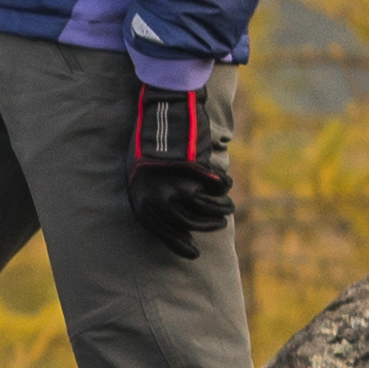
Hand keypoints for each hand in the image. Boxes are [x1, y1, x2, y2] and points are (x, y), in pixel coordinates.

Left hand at [123, 65, 236, 255]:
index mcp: (141, 200)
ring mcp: (176, 186)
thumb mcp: (142, 174)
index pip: (162, 233)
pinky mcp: (194, 173)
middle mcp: (157, 198)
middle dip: (207, 225)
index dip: (178, 244)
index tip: (194, 254)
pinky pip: (215, 187)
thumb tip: (176, 222)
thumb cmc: (148, 145)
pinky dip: (223, 187)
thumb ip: (155, 197)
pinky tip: (225, 184)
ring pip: (206, 208)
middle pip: (189, 222)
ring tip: (228, 206)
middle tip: (220, 223)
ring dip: (220, 208)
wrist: (156, 113)